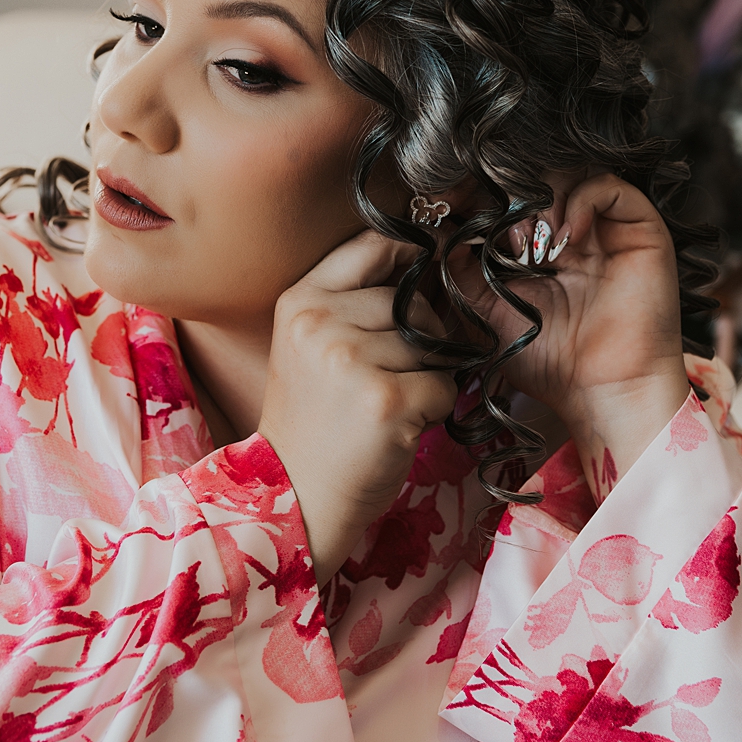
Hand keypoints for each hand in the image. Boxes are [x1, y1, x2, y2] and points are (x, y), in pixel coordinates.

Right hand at [259, 232, 458, 583]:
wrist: (296, 496)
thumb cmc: (314, 421)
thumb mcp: (309, 346)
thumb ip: (350, 303)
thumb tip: (423, 262)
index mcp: (300, 302)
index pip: (369, 245)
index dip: (407, 254)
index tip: (422, 270)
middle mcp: (320, 324)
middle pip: (409, 301)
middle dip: (420, 337)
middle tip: (392, 376)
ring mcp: (351, 361)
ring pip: (432, 343)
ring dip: (428, 375)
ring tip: (392, 404)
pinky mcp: (386, 400)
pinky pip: (445, 385)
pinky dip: (436, 408)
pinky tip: (401, 427)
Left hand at [448, 174, 690, 495]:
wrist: (601, 391)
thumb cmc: (551, 360)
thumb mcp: (487, 310)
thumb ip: (462, 270)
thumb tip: (436, 231)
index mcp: (540, 245)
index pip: (508, 195)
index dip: (480, 192)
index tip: (449, 201)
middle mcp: (575, 230)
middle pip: (537, 176)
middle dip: (511, 197)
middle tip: (505, 239)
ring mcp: (607, 227)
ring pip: (571, 172)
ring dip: (544, 198)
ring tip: (534, 244)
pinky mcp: (641, 229)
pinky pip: (609, 185)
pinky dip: (581, 200)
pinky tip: (566, 239)